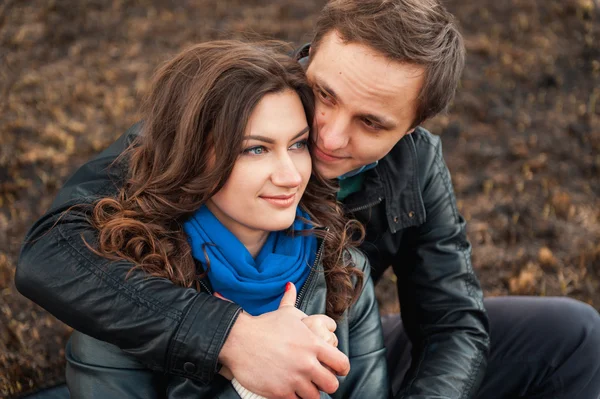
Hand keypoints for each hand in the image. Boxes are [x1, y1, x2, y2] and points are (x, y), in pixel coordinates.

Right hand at [216, 283, 349, 398]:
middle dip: (327, 384)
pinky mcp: (280, 392)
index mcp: (314, 344)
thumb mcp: (284, 313)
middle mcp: (307, 363)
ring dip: (310, 392)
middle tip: (319, 380)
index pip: (342, 363)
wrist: (238, 340)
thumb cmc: (263, 325)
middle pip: (332, 385)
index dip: (341, 368)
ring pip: (315, 397)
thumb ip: (292, 302)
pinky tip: (290, 390)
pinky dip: (295, 398)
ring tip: (303, 386)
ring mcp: (294, 379)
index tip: (335, 369)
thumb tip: (291, 285)